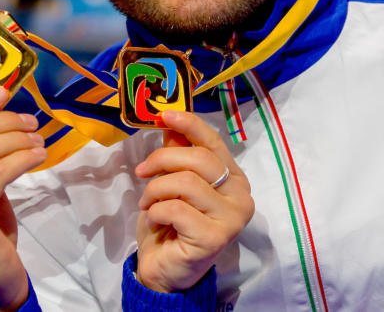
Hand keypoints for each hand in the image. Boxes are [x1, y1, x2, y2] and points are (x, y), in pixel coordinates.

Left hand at [133, 110, 253, 292]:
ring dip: (155, 189)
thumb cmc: (170, 223)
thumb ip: (177, 152)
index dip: (189, 124)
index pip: (213, 142)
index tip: (163, 114)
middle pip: (198, 159)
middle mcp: (241, 196)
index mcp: (234, 177)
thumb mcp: (171, 181)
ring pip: (185, 182)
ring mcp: (232, 218)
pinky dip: (156, 210)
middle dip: (162, 160)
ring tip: (148, 202)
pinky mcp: (215, 237)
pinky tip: (156, 220)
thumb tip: (168, 119)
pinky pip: (176, 208)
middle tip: (142, 171)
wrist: (165, 268)